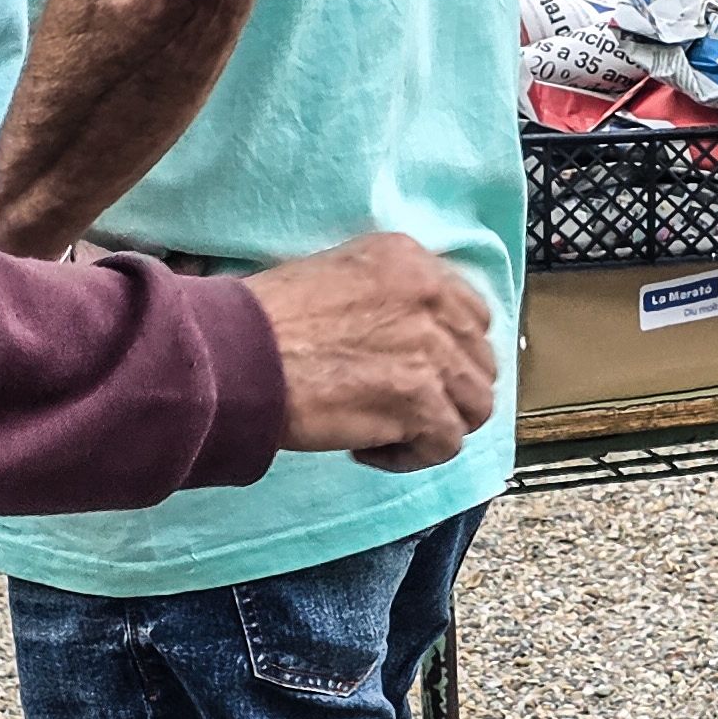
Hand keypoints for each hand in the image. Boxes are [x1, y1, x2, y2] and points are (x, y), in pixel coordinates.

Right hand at [243, 232, 496, 470]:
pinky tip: (370, 450)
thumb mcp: (336, 273)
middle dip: (447, 390)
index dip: (450, 349)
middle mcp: (433, 300)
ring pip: (475, 405)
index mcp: (412, 261)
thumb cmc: (267, 317)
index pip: (471, 312)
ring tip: (391, 430)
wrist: (238, 354)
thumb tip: (412, 334)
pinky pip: (447, 443)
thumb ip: (388, 295)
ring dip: (437, 424)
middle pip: (479, 361)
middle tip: (402, 405)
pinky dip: (412, 456)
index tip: (415, 369)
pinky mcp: (421, 403)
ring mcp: (433, 352)